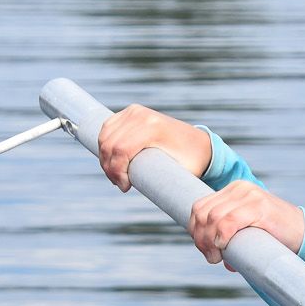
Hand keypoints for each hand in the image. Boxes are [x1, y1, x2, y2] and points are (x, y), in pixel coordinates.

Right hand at [97, 103, 211, 191]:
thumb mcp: (180, 173)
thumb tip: (142, 194)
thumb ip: (163, 183)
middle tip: (119, 184)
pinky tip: (113, 160)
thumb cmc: (191, 162)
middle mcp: (143, 116)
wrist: (200, 144)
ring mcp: (136, 111)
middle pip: (110, 143)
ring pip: (105, 136)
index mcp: (154, 128)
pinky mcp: (131, 112)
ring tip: (117, 176)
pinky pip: (107, 128)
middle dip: (109, 168)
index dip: (116, 171)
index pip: (122, 149)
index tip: (124, 187)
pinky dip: (105, 145)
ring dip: (105, 158)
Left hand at [187, 181, 304, 262]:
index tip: (205, 250)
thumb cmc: (275, 238)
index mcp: (234, 190)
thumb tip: (214, 255)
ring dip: (209, 241)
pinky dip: (221, 237)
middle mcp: (240, 188)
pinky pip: (229, 221)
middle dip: (200, 238)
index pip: (200, 207)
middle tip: (212, 257)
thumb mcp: (246, 231)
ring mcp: (250, 195)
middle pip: (203, 212)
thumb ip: (229, 237)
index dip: (195, 230)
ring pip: (213, 218)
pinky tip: (224, 248)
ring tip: (217, 258)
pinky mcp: (260, 206)